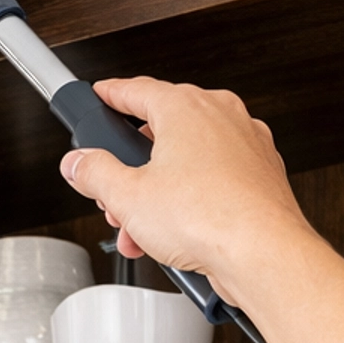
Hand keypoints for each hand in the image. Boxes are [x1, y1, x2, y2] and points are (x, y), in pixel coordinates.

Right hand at [59, 75, 343, 342]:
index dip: (111, 94)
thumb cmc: (210, 218)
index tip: (101, 95)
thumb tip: (80, 163)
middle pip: (163, 130)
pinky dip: (191, 201)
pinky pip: (214, 181)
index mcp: (186, 108)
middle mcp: (221, 117)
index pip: (137, 89)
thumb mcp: (128, 197)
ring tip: (141, 229)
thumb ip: (95, 174)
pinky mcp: (261, 175)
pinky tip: (175, 235)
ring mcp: (246, 144)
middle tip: (112, 190)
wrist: (264, 253)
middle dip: (132, 166)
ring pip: (189, 160)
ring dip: (158, 193)